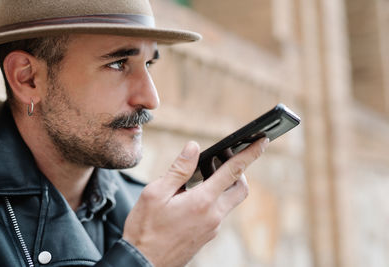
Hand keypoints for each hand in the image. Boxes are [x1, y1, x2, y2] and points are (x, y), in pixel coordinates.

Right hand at [123, 138, 268, 266]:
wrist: (143, 264)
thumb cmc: (145, 229)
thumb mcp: (155, 194)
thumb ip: (179, 170)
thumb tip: (194, 148)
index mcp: (202, 201)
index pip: (234, 171)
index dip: (251, 153)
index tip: (263, 141)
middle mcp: (213, 216)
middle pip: (240, 188)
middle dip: (240, 171)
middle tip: (225, 159)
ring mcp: (212, 228)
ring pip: (229, 201)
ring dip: (224, 185)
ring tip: (202, 176)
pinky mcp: (207, 236)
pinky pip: (218, 213)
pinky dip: (213, 199)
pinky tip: (192, 198)